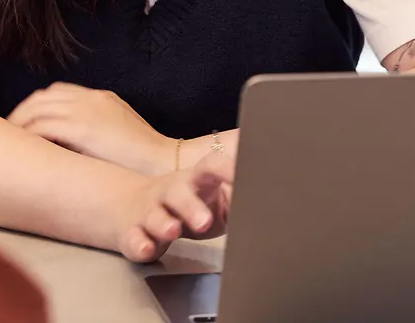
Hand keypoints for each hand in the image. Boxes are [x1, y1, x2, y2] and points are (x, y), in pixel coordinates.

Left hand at [8, 82, 171, 174]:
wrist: (165, 161)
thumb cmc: (145, 156)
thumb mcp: (121, 130)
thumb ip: (99, 128)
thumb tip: (73, 143)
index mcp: (100, 97)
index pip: (57, 92)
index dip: (37, 106)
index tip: (25, 122)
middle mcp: (90, 99)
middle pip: (41, 98)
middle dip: (21, 113)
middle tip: (9, 132)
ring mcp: (85, 111)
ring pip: (37, 109)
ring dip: (19, 124)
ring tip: (9, 141)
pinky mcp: (82, 129)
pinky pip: (42, 126)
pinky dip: (27, 134)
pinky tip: (21, 147)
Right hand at [114, 149, 235, 262]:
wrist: (135, 209)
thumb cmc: (188, 204)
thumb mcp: (216, 193)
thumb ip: (239, 190)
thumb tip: (280, 185)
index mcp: (197, 180)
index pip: (212, 166)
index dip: (227, 170)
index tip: (244, 176)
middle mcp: (172, 192)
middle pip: (180, 192)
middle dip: (191, 206)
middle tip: (205, 221)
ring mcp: (152, 211)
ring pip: (156, 215)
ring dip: (165, 223)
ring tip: (174, 230)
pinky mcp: (135, 232)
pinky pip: (135, 237)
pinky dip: (140, 243)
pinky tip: (148, 247)